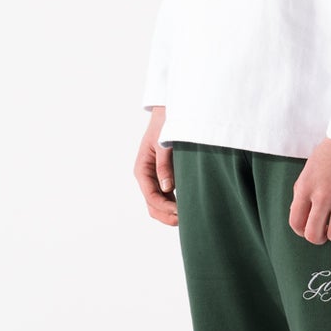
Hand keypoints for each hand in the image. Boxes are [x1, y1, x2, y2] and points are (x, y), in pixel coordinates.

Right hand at [134, 106, 177, 226]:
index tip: (181, 212)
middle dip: (166, 215)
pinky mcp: (164, 175)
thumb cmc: (165, 123)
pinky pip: (166, 195)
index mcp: (142, 169)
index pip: (151, 196)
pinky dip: (174, 203)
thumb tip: (166, 188)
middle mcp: (146, 176)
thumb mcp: (164, 142)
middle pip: (152, 205)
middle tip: (186, 218)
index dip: (165, 207)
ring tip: (189, 215)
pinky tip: (187, 205)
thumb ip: (164, 164)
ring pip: (159, 203)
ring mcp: (154, 177)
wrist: (169, 111)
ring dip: (170, 212)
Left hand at [290, 137, 330, 243]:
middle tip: (325, 232)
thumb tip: (300, 210)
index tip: (310, 230)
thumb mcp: (310, 168)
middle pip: (313, 235)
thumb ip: (303, 190)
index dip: (301, 232)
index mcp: (306, 188)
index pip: (295, 223)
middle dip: (319, 238)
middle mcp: (323, 196)